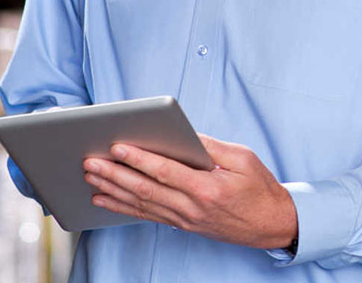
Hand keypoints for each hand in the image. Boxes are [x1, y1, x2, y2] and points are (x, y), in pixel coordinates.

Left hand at [83, 134, 296, 249]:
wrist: (270, 223)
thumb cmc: (260, 188)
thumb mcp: (244, 158)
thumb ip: (212, 147)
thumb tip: (184, 135)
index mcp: (208, 187)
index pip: (166, 172)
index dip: (139, 159)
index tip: (118, 147)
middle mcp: (192, 207)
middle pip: (145, 189)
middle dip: (115, 174)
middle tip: (91, 162)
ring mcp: (185, 219)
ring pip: (141, 205)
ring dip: (113, 191)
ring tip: (91, 178)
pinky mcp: (183, 225)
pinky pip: (147, 216)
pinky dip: (123, 208)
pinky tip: (106, 200)